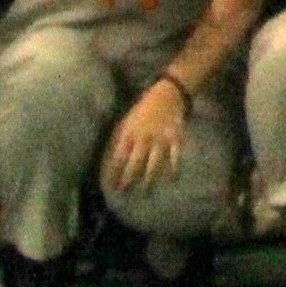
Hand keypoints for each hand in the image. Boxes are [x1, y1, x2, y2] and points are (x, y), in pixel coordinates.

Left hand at [103, 70, 190, 196]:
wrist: (169, 93)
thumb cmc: (144, 109)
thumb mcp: (127, 121)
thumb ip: (120, 139)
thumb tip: (109, 160)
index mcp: (129, 132)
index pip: (118, 157)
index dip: (113, 173)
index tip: (109, 186)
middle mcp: (144, 137)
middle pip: (135, 163)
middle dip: (129, 180)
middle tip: (124, 193)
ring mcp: (161, 138)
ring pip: (154, 163)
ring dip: (148, 179)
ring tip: (145, 191)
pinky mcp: (176, 138)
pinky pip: (174, 157)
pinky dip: (173, 169)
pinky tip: (170, 179)